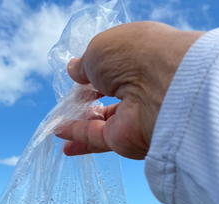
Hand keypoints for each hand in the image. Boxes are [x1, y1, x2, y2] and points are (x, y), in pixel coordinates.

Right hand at [56, 21, 203, 158]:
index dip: (96, 72)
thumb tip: (74, 70)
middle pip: (111, 98)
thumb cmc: (133, 55)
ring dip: (80, 123)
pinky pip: (96, 137)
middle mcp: (140, 88)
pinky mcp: (125, 140)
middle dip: (90, 100)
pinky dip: (77, 134)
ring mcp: (133, 117)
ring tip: (58, 123)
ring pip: (102, 121)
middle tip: (70, 102)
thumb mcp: (99, 49)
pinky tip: (59, 132)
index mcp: (141, 58)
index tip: (78, 76)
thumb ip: (84, 64)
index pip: (117, 68)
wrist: (160, 87)